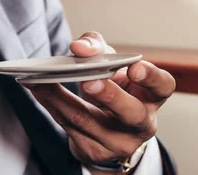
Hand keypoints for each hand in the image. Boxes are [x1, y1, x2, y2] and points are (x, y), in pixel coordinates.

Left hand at [27, 32, 174, 170]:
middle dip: (109, 95)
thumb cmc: (115, 87)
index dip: (151, 77)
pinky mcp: (92, 149)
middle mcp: (141, 123)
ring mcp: (117, 141)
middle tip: (89, 81)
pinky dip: (49, 103)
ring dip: (61, 97)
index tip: (134, 67)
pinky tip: (35, 87)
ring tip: (41, 79)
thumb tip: (79, 47)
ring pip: (88, 119)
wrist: (110, 131)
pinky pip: (67, 125)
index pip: (162, 87)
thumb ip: (98, 48)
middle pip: (130, 112)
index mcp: (151, 97)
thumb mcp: (112, 64)